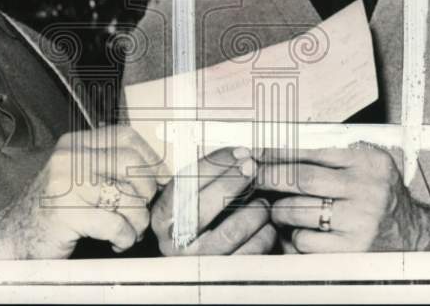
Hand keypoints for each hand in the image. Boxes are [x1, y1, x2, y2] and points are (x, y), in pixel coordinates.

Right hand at [0, 125, 170, 259]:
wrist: (11, 238)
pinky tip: (115, 242)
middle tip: (140, 211)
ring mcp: (66, 185)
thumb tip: (157, 171)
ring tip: (126, 231)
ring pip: (129, 199)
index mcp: (75, 144)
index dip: (151, 158)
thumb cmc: (51, 210)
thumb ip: (107, 166)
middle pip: (132, 165)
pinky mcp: (66, 214)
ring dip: (136, 223)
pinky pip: (117, 226)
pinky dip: (124, 239)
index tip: (161, 179)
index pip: (126, 137)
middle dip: (146, 193)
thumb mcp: (76, 176)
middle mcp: (70, 158)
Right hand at [150, 146, 276, 255]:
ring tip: (263, 202)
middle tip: (252, 168)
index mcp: (163, 216)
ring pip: (232, 231)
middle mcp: (174, 242)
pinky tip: (266, 225)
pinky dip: (264, 234)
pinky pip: (250, 253)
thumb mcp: (189, 199)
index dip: (216, 164)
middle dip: (233, 181)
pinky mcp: (221, 277)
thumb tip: (242, 155)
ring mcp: (197, 262)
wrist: (192, 267)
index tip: (239, 153)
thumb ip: (207, 178)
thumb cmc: (196, 222)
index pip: (186, 183)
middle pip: (206, 206)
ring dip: (253, 210)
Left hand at [256, 144, 421, 252]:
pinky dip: (293, 235)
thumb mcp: (366, 165)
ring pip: (298, 210)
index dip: (279, 151)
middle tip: (253, 176)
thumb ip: (332, 155)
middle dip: (270, 176)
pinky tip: (298, 230)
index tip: (257, 152)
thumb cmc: (380, 197)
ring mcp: (360, 221)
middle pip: (301, 179)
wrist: (411, 235)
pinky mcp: (351, 249)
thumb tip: (280, 149)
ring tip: (278, 208)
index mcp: (368, 162)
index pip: (313, 151)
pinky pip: (305, 240)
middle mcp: (367, 189)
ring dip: (279, 209)